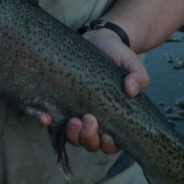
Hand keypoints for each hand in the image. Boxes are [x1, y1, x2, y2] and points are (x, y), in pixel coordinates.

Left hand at [37, 27, 149, 153]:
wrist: (98, 39)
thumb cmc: (117, 55)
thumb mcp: (131, 62)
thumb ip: (139, 76)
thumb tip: (132, 90)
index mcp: (113, 118)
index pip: (111, 143)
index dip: (108, 145)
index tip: (107, 135)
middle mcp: (94, 120)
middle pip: (90, 143)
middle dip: (89, 138)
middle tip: (89, 119)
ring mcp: (75, 113)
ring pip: (72, 137)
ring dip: (72, 134)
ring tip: (73, 120)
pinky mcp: (60, 102)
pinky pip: (51, 119)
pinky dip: (47, 122)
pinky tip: (45, 116)